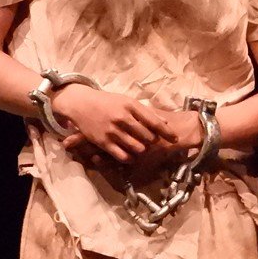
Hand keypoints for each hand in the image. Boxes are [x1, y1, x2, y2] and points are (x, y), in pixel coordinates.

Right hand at [52, 84, 176, 161]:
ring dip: (143, 150)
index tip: (175, 138)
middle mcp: (123, 118)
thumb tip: (166, 121)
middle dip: (154, 141)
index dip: (167, 132)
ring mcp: (112, 131)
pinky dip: (130, 157)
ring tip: (143, 148)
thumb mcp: (128, 101)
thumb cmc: (109, 102)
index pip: (154, 121)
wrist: (81, 104)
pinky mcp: (103, 142)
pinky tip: (132, 155)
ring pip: (137, 147)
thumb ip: (147, 111)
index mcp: (131, 106)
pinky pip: (122, 155)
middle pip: (148, 136)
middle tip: (154, 142)